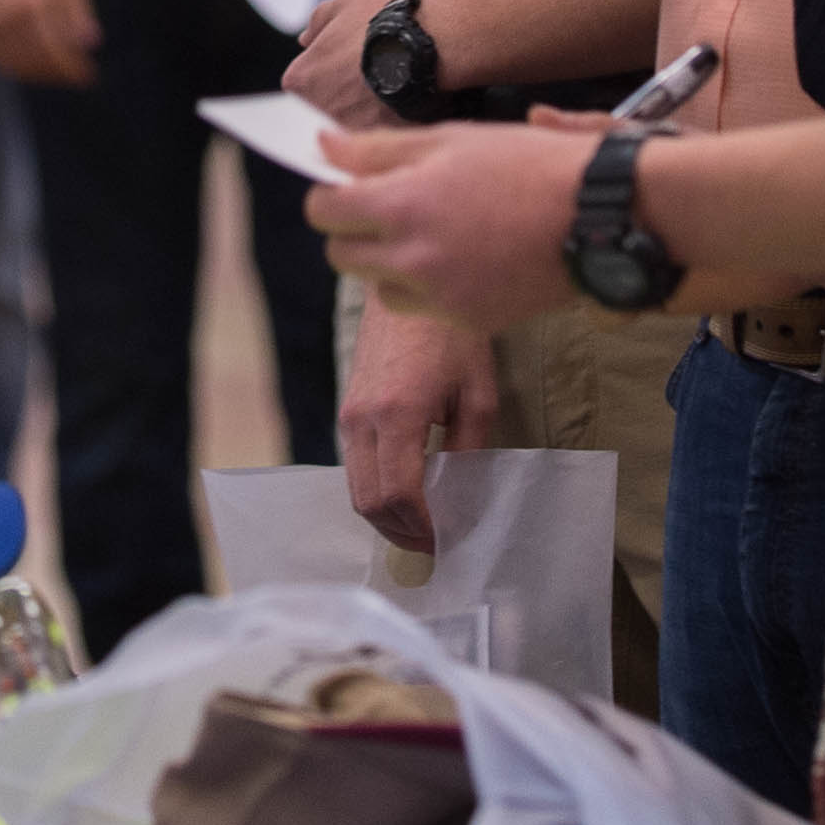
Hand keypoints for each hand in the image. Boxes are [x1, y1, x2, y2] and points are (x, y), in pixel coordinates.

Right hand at [0, 0, 99, 87]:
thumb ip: (78, 10)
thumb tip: (90, 43)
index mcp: (33, 2)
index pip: (56, 50)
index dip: (73, 68)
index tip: (89, 76)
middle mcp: (7, 17)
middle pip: (36, 62)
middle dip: (59, 74)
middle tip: (77, 76)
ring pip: (15, 65)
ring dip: (39, 75)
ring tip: (57, 73)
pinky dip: (16, 68)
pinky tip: (33, 66)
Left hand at [288, 0, 403, 129]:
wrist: (425, 44)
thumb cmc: (382, 22)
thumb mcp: (344, 3)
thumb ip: (318, 21)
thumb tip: (305, 38)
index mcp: (303, 78)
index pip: (302, 78)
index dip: (324, 64)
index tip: (343, 56)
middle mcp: (321, 108)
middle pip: (326, 101)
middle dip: (342, 87)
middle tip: (368, 66)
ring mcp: (351, 126)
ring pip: (353, 116)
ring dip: (365, 103)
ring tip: (390, 78)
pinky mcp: (381, 135)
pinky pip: (380, 126)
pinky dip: (389, 115)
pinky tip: (403, 94)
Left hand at [312, 120, 596, 335]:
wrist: (598, 215)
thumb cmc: (529, 165)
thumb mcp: (451, 140)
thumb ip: (378, 148)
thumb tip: (324, 146)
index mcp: (401, 205)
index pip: (323, 211)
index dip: (329, 195)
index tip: (347, 187)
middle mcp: (413, 258)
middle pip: (341, 255)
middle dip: (352, 231)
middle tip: (386, 208)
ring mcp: (441, 296)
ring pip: (378, 287)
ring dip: (387, 263)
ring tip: (427, 233)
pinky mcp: (470, 320)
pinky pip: (423, 308)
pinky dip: (427, 287)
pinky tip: (460, 257)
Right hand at [340, 308, 497, 549]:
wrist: (406, 281)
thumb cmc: (452, 331)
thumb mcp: (477, 392)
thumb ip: (468, 447)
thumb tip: (461, 492)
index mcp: (398, 415)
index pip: (397, 495)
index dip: (419, 527)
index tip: (443, 541)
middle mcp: (362, 419)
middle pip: (368, 501)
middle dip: (399, 530)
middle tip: (432, 544)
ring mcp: (348, 412)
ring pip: (355, 486)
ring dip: (384, 513)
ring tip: (420, 522)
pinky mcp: (347, 406)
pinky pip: (354, 463)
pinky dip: (375, 487)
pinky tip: (405, 489)